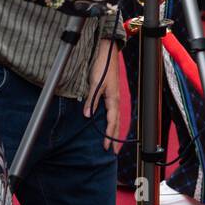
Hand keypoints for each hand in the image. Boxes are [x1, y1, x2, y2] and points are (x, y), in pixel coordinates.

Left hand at [86, 37, 121, 151]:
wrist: (108, 52)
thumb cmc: (103, 66)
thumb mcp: (95, 83)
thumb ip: (91, 99)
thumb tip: (87, 115)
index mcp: (112, 98)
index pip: (111, 121)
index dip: (109, 135)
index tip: (106, 147)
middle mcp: (115, 99)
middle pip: (116, 122)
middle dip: (115, 137)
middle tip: (113, 152)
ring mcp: (114, 96)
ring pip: (116, 117)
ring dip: (114, 130)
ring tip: (113, 142)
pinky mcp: (111, 93)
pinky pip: (113, 111)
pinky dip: (112, 121)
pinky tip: (109, 123)